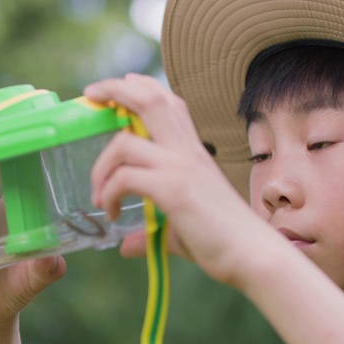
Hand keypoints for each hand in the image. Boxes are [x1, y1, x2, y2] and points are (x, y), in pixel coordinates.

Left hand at [85, 74, 274, 286]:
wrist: (253, 256)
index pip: (168, 102)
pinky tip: (111, 212)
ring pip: (124, 142)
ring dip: (100, 167)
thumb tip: (126, 246)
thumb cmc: (224, 244)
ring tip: (98, 195)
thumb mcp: (181, 229)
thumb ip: (152, 232)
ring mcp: (181, 167)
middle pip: (149, 100)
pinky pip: (124, 178)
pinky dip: (108, 193)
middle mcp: (188, 151)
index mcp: (194, 151)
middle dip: (115, 88)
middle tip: (91, 94)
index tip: (115, 90)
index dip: (139, 87)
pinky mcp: (174, 190)